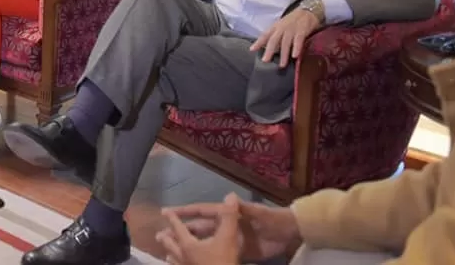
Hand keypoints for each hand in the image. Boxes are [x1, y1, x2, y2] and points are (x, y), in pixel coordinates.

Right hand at [161, 195, 300, 263]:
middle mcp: (226, 226)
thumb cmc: (274, 221)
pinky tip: (195, 262)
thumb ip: (244, 207)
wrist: (291, 234)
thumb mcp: (260, 213)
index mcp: (228, 215)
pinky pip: (219, 254)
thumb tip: (229, 196)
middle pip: (200, 228)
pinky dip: (206, 257)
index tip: (168, 212)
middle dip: (182, 230)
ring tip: (173, 250)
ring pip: (206, 242)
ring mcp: (231, 240)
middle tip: (163, 234)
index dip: (185, 211)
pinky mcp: (238, 252)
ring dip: (191, 245)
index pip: (202, 211)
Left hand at [250, 8, 321, 67]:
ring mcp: (291, 29)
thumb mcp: (281, 27)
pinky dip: (296, 48)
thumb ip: (276, 37)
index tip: (252, 50)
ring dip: (283, 54)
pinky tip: (295, 56)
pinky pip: (298, 40)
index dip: (258, 42)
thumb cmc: (293, 22)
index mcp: (276, 27)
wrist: (307, 12)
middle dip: (269, 51)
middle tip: (265, 60)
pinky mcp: (302, 31)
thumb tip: (270, 50)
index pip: (265, 35)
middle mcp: (282, 28)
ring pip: (285, 42)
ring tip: (282, 65)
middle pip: (274, 40)